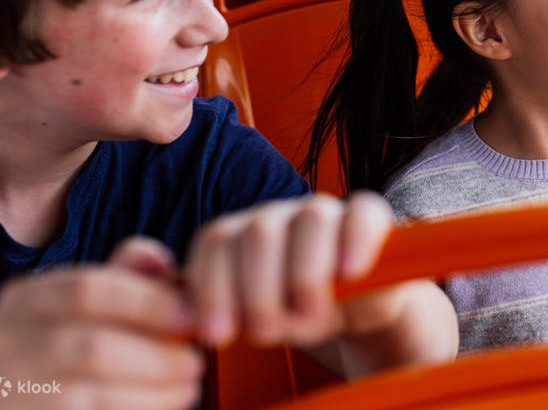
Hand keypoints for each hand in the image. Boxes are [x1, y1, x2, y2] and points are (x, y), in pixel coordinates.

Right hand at [0, 239, 201, 409]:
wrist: (11, 395)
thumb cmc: (61, 346)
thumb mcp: (81, 306)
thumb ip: (123, 279)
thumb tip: (166, 264)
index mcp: (26, 300)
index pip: (89, 290)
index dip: (149, 302)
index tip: (193, 315)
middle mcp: (2, 343)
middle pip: (92, 348)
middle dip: (157, 357)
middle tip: (195, 362)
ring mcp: (1, 390)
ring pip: (81, 396)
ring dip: (150, 392)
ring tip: (188, 386)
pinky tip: (164, 405)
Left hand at [184, 192, 430, 349]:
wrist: (354, 310)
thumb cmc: (292, 312)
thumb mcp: (250, 317)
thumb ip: (213, 310)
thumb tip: (179, 317)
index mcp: (240, 234)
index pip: (216, 241)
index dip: (212, 287)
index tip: (217, 335)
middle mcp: (278, 215)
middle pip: (258, 233)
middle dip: (258, 290)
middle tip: (265, 334)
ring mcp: (324, 211)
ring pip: (310, 221)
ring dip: (304, 273)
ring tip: (308, 314)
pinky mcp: (368, 216)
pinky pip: (361, 215)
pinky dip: (354, 243)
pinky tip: (347, 274)